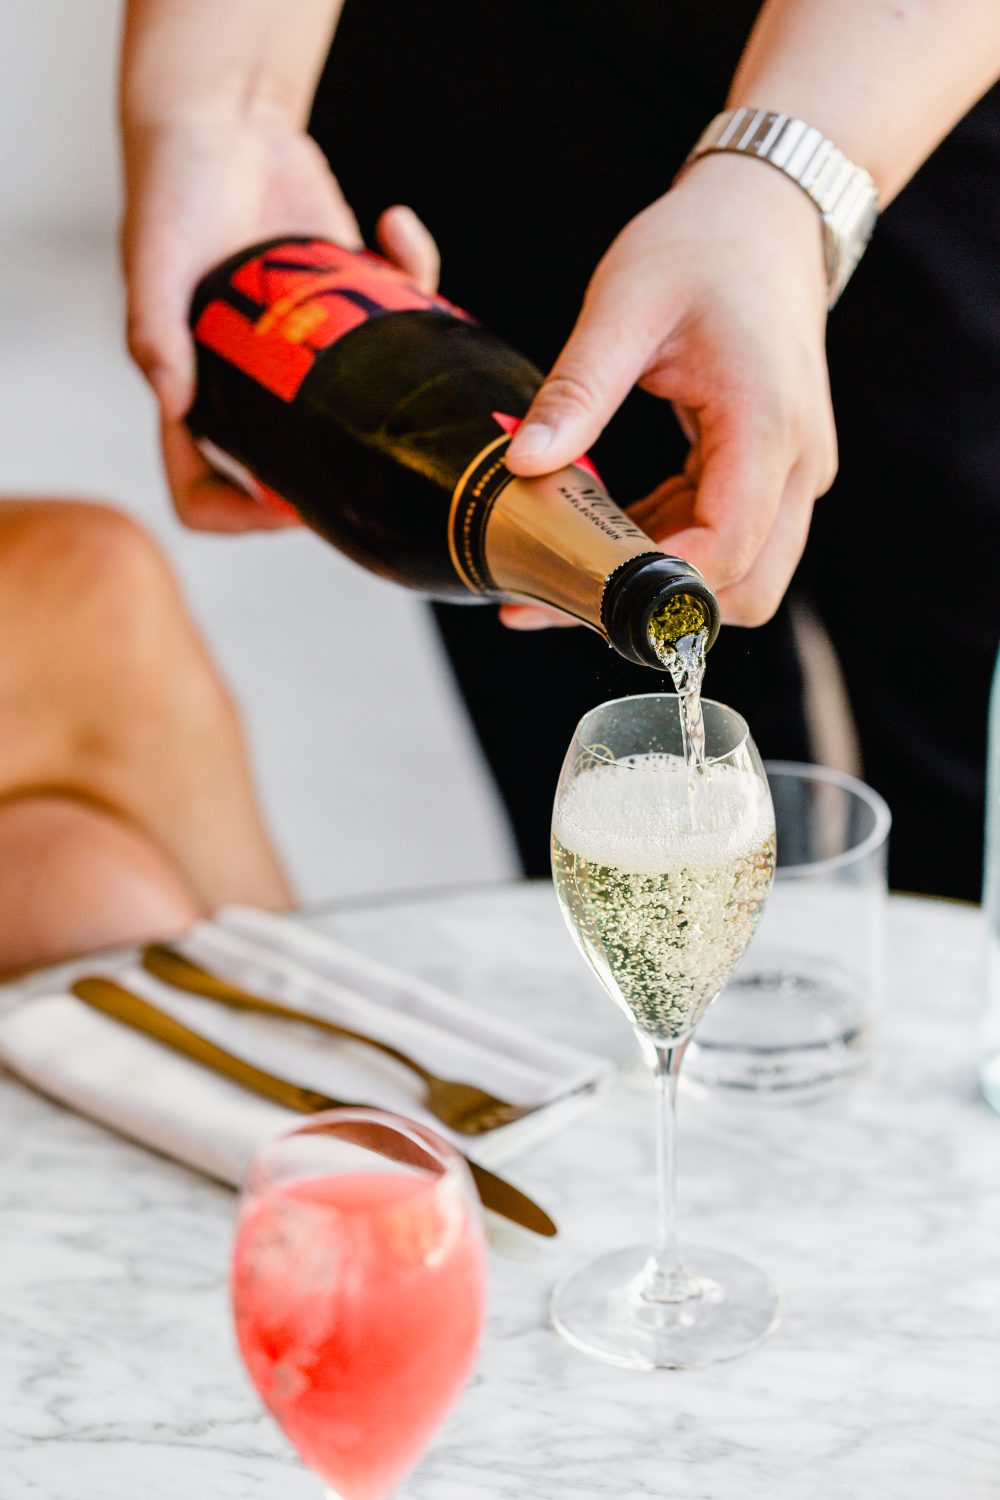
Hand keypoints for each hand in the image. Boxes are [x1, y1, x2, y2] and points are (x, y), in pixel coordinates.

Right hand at [122, 113, 438, 530]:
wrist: (222, 116)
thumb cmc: (174, 186)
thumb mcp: (153, 257)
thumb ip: (153, 329)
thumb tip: (171, 402)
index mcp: (196, 387)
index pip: (201, 484)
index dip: (237, 512)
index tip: (285, 503)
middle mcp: (252, 382)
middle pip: (294, 462)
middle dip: (339, 466)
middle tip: (379, 444)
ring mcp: (304, 350)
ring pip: (360, 403)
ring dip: (396, 382)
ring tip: (401, 321)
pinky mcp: (346, 303)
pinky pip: (396, 315)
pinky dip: (414, 269)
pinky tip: (397, 226)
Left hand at [502, 153, 836, 627]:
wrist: (767, 215)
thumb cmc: (701, 247)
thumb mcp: (624, 306)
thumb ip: (577, 389)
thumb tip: (522, 464)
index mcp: (766, 423)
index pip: (726, 548)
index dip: (653, 587)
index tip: (573, 587)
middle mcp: (797, 463)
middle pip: (747, 590)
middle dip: (657, 608)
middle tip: (564, 593)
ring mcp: (793, 474)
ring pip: (739, 577)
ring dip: (657, 583)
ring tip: (571, 562)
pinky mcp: (774, 475)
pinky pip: (727, 542)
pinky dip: (668, 550)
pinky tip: (604, 528)